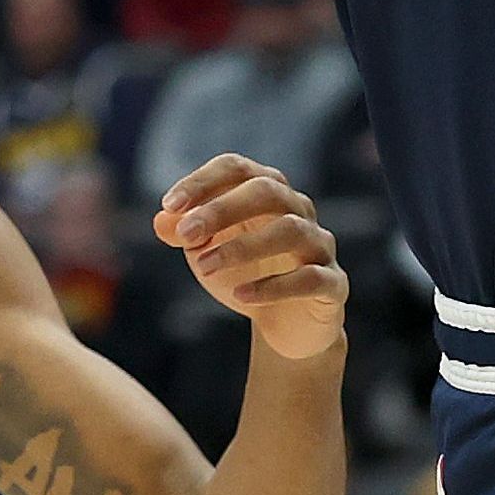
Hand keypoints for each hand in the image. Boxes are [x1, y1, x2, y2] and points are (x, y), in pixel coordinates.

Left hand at [157, 154, 348, 361]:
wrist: (287, 326)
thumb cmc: (245, 275)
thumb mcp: (207, 253)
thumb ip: (184, 234)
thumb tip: (161, 220)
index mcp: (268, 192)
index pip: (237, 168)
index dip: (203, 181)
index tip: (170, 205)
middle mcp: (298, 210)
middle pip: (267, 190)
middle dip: (222, 209)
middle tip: (186, 235)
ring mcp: (320, 245)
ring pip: (289, 230)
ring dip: (242, 247)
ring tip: (204, 267)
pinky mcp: (333, 284)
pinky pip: (310, 277)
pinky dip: (273, 286)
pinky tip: (241, 296)